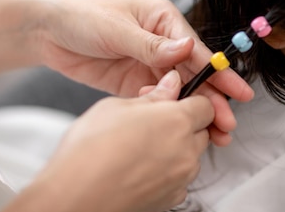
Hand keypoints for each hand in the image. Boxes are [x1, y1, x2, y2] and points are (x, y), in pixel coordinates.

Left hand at [0, 0, 253, 144]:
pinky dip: (169, 114)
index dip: (218, 72)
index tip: (238, 92)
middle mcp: (161, 42)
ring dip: (194, 111)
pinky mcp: (133, 83)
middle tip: (228, 123)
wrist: (46, 31)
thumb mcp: (115, 27)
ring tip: (214, 134)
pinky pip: (156, 100)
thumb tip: (186, 47)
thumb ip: (150, 44)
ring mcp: (148, 65)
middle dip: (212, 98)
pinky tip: (178, 128)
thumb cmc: (80, 14)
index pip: (195, 49)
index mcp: (163, 19)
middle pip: (193, 74)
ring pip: (179, 91)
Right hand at [6, 71, 212, 211]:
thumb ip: (152, 96)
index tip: (175, 98)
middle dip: (184, 123)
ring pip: (192, 155)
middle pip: (201, 130)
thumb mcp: (116, 106)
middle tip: (154, 120)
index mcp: (177, 120)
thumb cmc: (90, 151)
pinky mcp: (171, 198)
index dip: (191, 98)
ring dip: (177, 146)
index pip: (206, 104)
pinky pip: (180, 177)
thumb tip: (170, 85)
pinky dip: (168, 170)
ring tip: (142, 144)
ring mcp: (180, 178)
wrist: (77, 195)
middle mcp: (186, 150)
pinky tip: (141, 165)